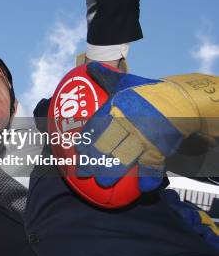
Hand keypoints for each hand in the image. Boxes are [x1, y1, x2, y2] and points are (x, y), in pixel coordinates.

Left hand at [75, 62, 202, 191]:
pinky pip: (153, 165)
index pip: (96, 126)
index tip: (76, 151)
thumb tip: (89, 66)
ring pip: (125, 157)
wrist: (180, 100)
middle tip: (83, 173)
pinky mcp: (160, 148)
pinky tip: (142, 189)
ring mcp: (144, 138)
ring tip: (103, 183)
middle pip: (107, 145)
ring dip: (113, 171)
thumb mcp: (125, 82)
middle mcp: (128, 124)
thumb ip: (106, 77)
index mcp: (116, 109)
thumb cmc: (148, 92)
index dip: (85, 140)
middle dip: (94, 160)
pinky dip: (148, 177)